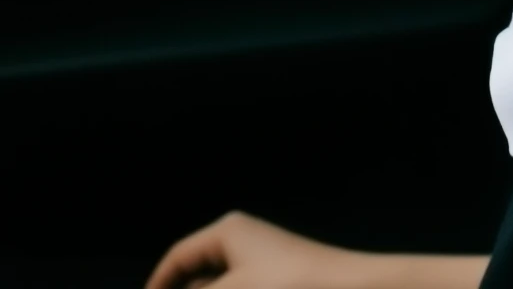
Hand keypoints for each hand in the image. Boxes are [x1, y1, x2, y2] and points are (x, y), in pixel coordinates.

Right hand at [144, 211, 373, 288]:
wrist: (352, 288)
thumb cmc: (288, 285)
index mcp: (228, 232)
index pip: (178, 258)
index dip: (157, 286)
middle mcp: (244, 240)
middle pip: (199, 275)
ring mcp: (262, 261)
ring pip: (223, 285)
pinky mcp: (279, 279)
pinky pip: (243, 288)